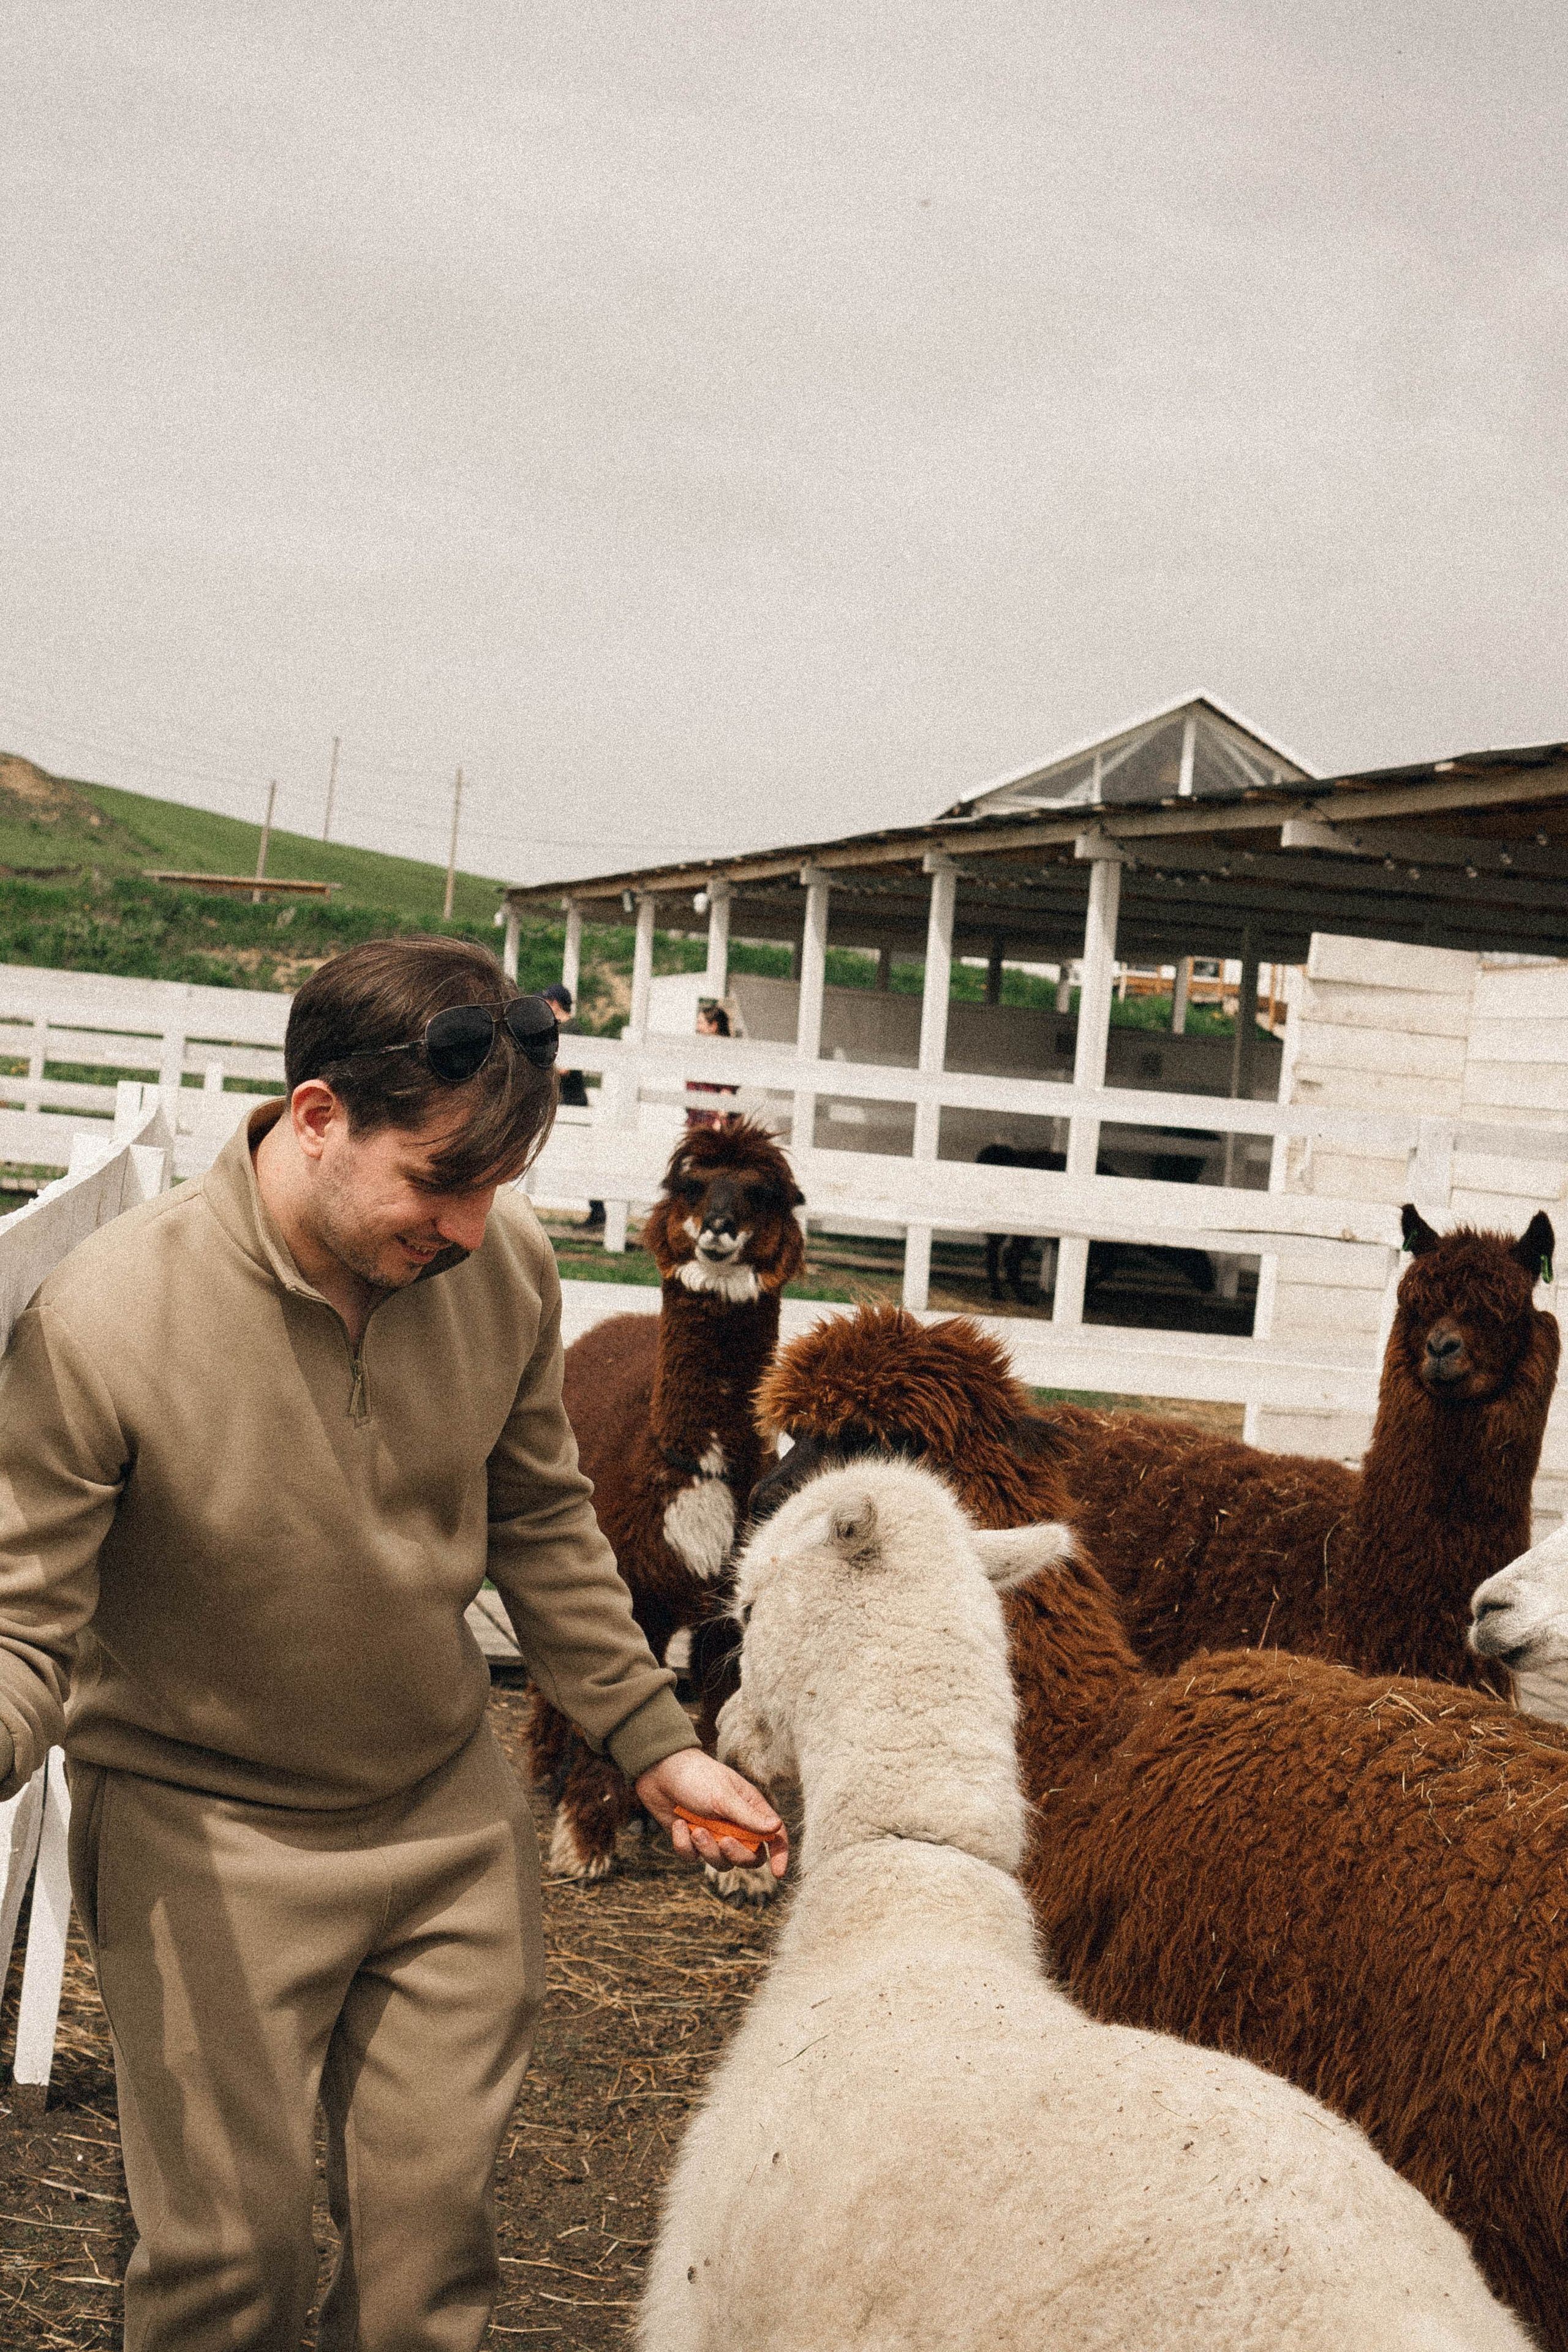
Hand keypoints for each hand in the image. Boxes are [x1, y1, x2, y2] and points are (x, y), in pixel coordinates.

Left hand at [635, 1749, 787, 1880]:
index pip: (774, 1836)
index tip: (778, 1873)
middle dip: (737, 1855)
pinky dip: (684, 1844)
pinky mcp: (691, 1841)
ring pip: (720, 1862)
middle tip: (724, 1841)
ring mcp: (713, 1836)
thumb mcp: (723, 1795)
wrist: (659, 1770)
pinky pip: (692, 1857)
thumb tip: (776, 1828)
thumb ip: (748, 1816)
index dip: (779, 1855)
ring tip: (695, 1830)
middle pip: (749, 1857)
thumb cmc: (697, 1776)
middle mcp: (735, 1826)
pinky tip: (678, 1824)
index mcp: (751, 1810)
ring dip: (708, 1850)